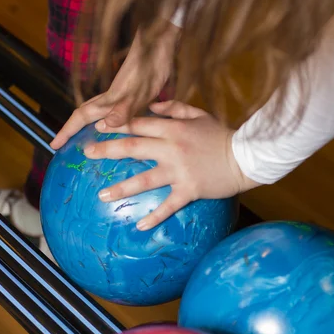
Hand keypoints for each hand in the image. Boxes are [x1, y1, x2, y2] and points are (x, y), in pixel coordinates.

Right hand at [49, 26, 178, 150]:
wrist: (160, 48)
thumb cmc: (149, 69)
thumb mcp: (138, 92)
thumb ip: (123, 109)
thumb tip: (103, 125)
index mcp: (108, 100)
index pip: (80, 117)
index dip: (66, 131)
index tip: (54, 144)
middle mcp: (110, 99)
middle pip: (84, 116)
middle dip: (72, 131)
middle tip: (64, 147)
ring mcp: (120, 97)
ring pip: (98, 115)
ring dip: (88, 128)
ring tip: (86, 144)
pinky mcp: (131, 96)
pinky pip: (113, 115)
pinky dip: (109, 125)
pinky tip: (117, 133)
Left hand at [83, 100, 258, 230]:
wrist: (246, 157)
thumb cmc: (222, 135)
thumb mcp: (199, 115)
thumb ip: (174, 109)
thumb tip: (153, 107)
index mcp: (173, 129)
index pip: (138, 123)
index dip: (116, 124)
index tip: (97, 126)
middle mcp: (172, 148)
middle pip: (133, 148)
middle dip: (107, 150)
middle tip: (87, 153)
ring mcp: (179, 171)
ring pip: (144, 179)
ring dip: (121, 188)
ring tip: (102, 195)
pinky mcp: (189, 190)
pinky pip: (168, 206)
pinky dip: (154, 217)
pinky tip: (139, 226)